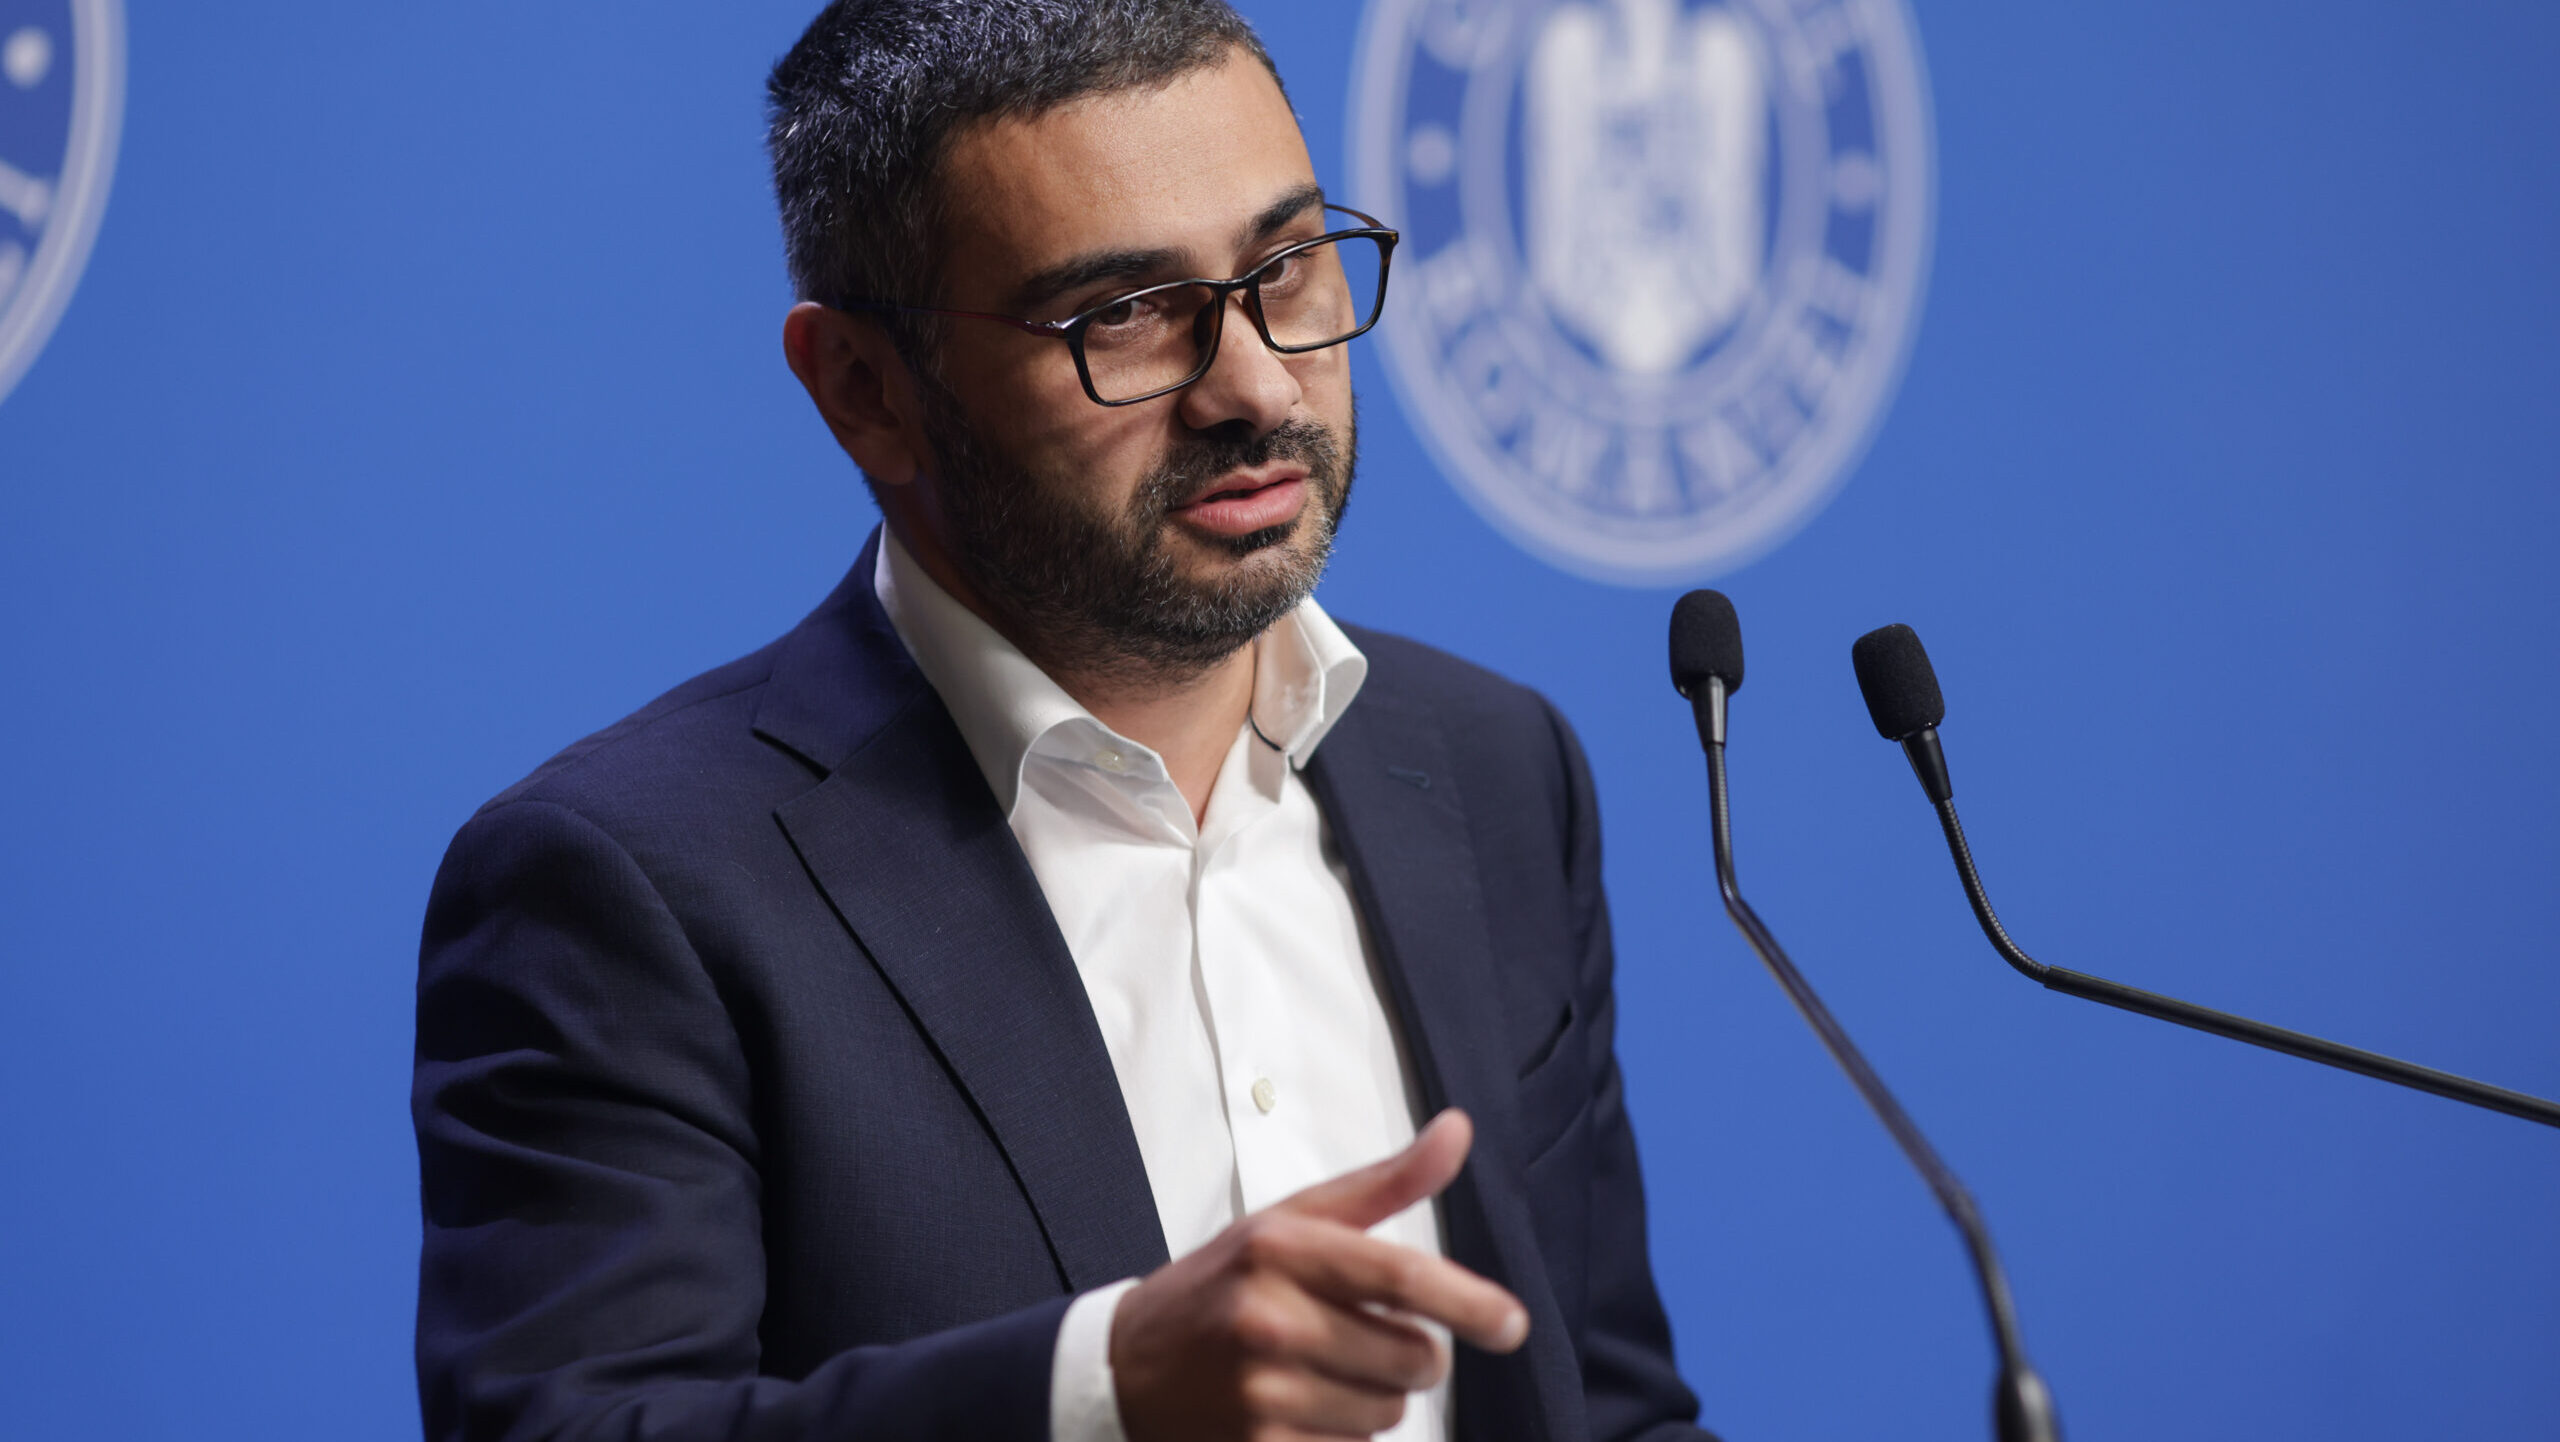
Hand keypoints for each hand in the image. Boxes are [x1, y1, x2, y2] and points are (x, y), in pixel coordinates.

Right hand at [1108, 1109, 1528, 1441]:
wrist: (1125, 1369)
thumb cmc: (1222, 1286)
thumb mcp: (1291, 1221)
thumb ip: (1385, 1183)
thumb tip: (1459, 1128)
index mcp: (1279, 1248)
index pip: (1401, 1277)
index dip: (1469, 1302)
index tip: (1511, 1324)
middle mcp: (1268, 1318)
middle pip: (1410, 1358)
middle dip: (1406, 1355)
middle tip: (1353, 1338)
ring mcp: (1260, 1392)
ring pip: (1386, 1413)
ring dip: (1371, 1399)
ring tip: (1313, 1374)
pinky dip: (1340, 1439)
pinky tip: (1295, 1412)